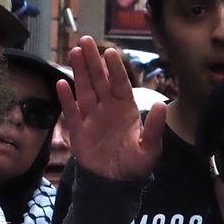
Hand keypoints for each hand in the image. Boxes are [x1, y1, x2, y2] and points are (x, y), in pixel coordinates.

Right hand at [58, 35, 165, 181]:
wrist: (116, 184)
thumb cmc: (135, 164)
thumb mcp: (150, 147)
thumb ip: (155, 127)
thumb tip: (162, 104)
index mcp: (126, 109)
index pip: (120, 84)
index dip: (114, 68)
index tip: (109, 52)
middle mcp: (107, 108)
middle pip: (99, 81)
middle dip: (93, 61)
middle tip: (85, 40)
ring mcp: (91, 118)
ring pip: (84, 90)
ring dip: (79, 72)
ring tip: (74, 52)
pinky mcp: (78, 131)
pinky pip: (71, 112)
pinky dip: (66, 99)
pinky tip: (61, 83)